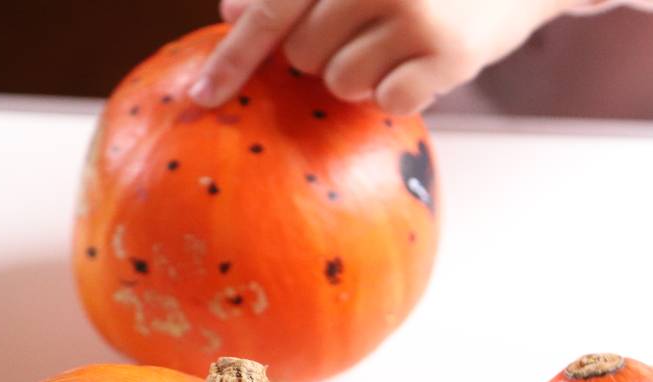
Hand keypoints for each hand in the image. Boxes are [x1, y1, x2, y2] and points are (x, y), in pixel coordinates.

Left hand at [191, 0, 576, 113]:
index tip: (203, 95)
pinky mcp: (449, 54)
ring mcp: (414, 15)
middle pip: (304, 55)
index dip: (233, 56)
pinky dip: (402, 92)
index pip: (272, 10)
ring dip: (363, 75)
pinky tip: (426, 63)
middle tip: (368, 31)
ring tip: (400, 45)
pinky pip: (390, 101)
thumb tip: (230, 10)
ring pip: (343, 83)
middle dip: (324, 54)